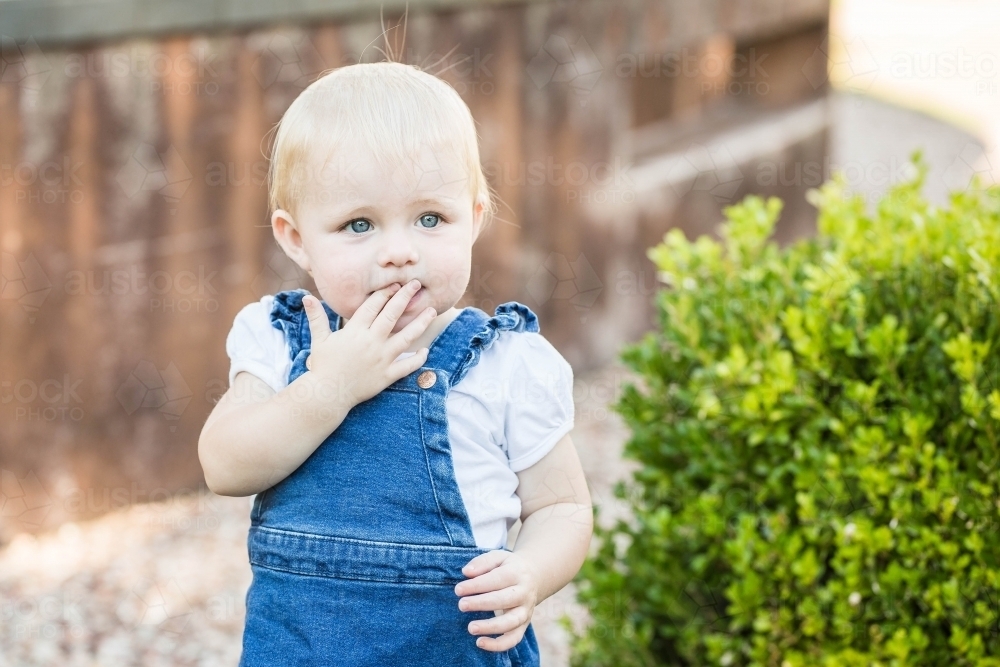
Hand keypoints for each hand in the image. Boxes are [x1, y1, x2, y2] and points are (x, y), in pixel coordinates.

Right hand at [302, 279, 436, 405]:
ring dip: (420, 323)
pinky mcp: (387, 375)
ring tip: (432, 311)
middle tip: (415, 285)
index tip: (395, 284)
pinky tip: (425, 350)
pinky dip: (418, 359)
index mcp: (355, 331)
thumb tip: (307, 297)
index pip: (373, 306)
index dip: (384, 293)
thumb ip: (317, 317)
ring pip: (406, 337)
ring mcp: (381, 359)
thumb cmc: (322, 366)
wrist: (327, 393)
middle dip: (404, 298)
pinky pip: (407, 366)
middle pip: (392, 315)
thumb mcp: (320, 339)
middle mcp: (371, 342)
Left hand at [454, 550, 540, 651]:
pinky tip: (480, 643)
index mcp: (517, 573)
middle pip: (504, 600)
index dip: (477, 585)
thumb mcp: (498, 557)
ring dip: (490, 627)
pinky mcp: (524, 624)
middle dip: (481, 604)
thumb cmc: (509, 567)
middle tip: (462, 605)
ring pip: (511, 622)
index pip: (497, 579)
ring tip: (470, 628)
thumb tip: (466, 572)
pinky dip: (498, 645)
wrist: (534, 577)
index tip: (458, 590)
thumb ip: (482, 562)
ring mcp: (525, 611)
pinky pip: (513, 638)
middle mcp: (524, 593)